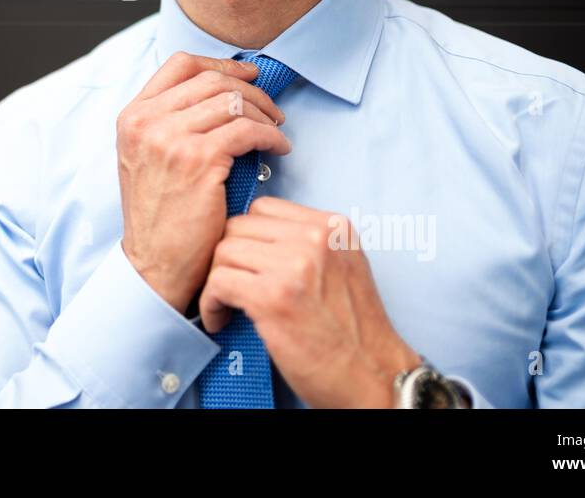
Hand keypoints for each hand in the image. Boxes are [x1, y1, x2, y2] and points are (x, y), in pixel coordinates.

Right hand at [117, 52, 291, 313]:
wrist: (154, 265)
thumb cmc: (160, 218)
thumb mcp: (149, 158)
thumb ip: (171, 123)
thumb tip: (222, 94)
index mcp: (132, 116)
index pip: (180, 64)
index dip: (221, 64)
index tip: (247, 74)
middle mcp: (145, 121)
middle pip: (211, 80)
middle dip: (251, 90)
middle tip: (272, 109)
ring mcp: (169, 138)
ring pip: (232, 101)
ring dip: (264, 113)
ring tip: (277, 130)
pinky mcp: (197, 160)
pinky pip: (247, 130)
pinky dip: (271, 135)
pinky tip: (279, 148)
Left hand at [198, 196, 421, 407]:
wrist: (372, 375)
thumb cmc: (355, 332)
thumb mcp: (345, 266)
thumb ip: (310, 244)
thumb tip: (262, 238)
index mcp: (333, 227)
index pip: (264, 208)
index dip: (248, 237)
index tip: (246, 261)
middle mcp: (316, 238)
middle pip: (239, 226)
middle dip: (229, 257)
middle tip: (231, 283)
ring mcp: (294, 265)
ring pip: (224, 251)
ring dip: (217, 280)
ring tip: (226, 303)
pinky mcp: (273, 296)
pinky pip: (219, 281)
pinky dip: (211, 302)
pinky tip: (221, 318)